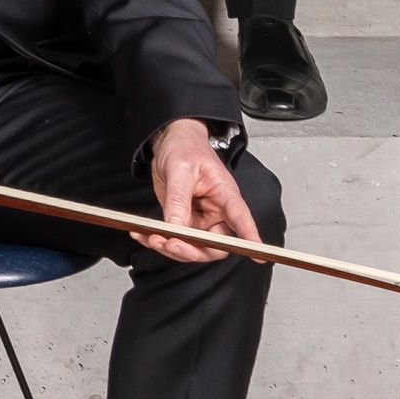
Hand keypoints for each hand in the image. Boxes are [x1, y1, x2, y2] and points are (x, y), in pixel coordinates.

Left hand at [138, 120, 259, 265]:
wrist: (170, 142)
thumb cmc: (184, 148)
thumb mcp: (181, 169)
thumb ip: (179, 198)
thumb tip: (175, 227)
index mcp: (226, 195)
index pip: (242, 219)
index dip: (250, 238)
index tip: (258, 256)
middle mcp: (217, 212)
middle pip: (216, 245)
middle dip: (193, 250)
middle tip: (171, 243)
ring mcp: (200, 219)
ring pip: (193, 247)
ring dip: (172, 248)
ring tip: (150, 238)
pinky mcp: (183, 221)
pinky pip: (174, 239)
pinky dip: (158, 241)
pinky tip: (141, 235)